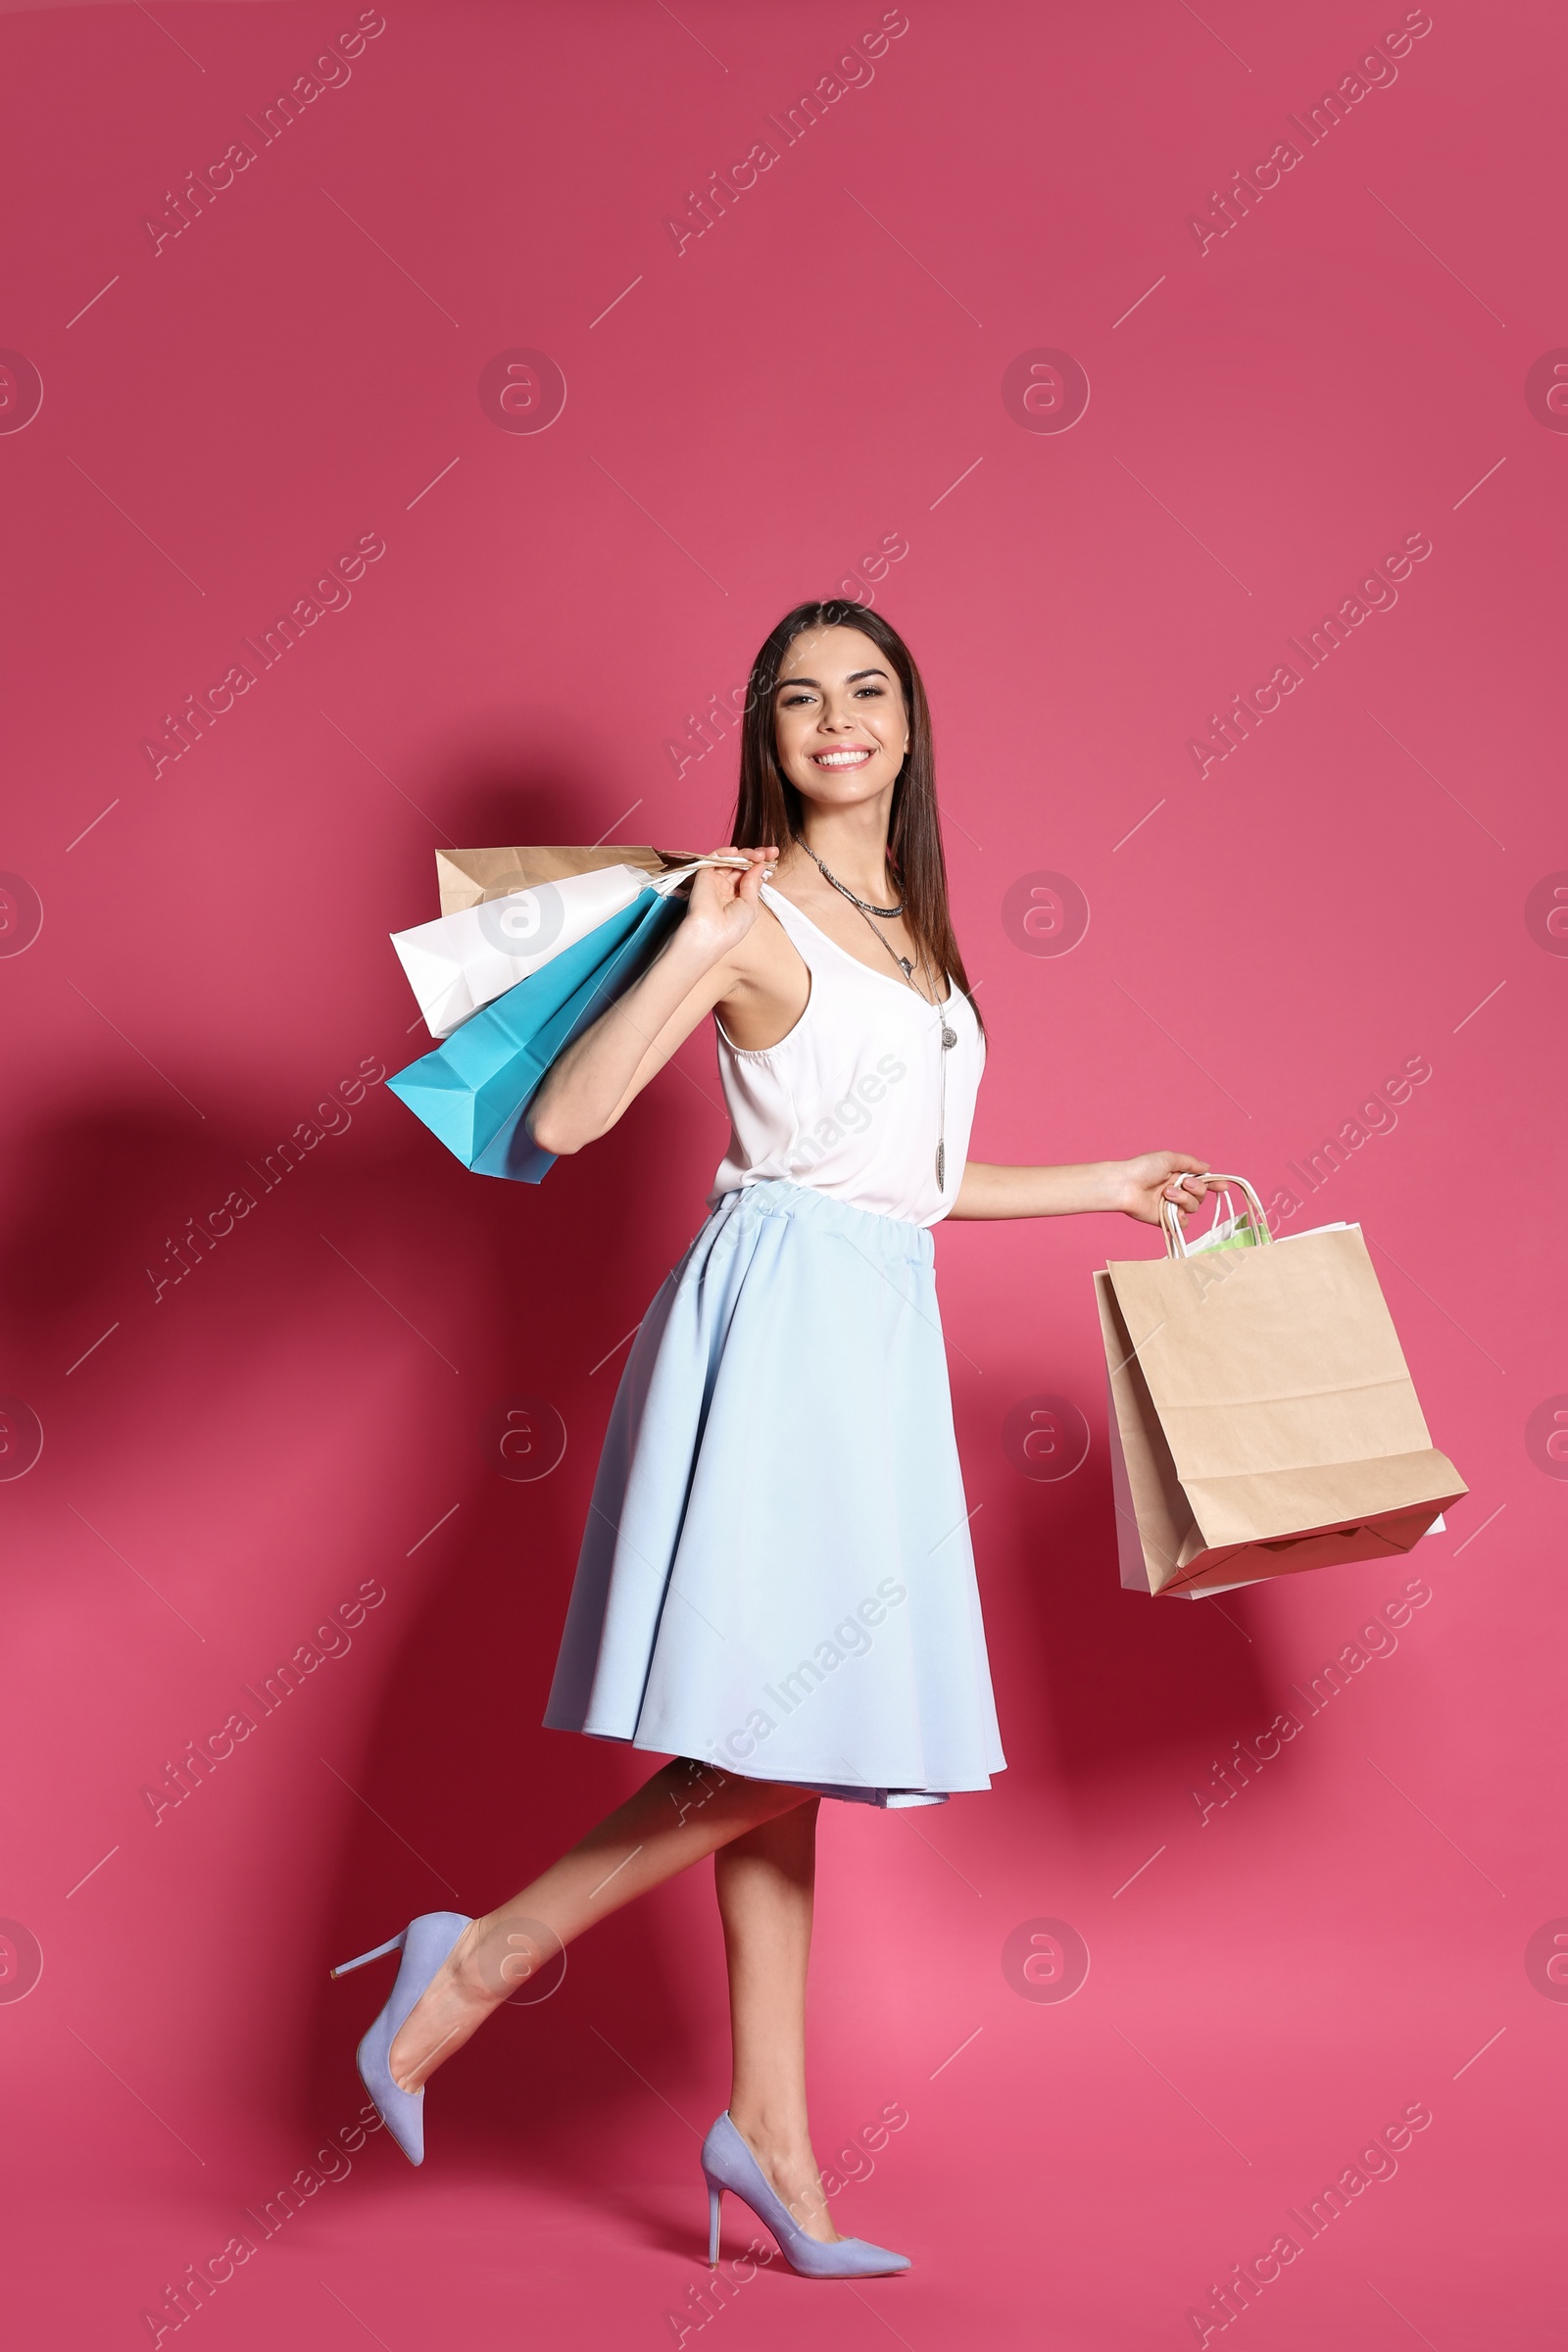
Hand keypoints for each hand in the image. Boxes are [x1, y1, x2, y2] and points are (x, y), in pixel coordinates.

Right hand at [678, 845, 777, 963]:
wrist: (710, 934)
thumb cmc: (731, 927)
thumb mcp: (750, 905)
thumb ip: (753, 883)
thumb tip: (760, 865)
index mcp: (739, 897)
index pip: (751, 875)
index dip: (762, 865)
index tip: (774, 857)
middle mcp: (727, 888)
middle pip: (743, 865)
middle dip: (757, 856)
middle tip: (770, 852)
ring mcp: (715, 881)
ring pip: (731, 859)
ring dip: (746, 853)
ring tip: (759, 854)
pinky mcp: (704, 876)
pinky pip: (714, 858)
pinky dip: (725, 852)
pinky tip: (736, 852)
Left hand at [1113, 1152, 1210, 1227]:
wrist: (1124, 1185)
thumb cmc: (1142, 1168)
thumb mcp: (1169, 1158)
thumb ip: (1191, 1163)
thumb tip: (1208, 1168)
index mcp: (1179, 1175)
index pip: (1203, 1181)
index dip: (1215, 1184)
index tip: (1224, 1186)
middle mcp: (1177, 1190)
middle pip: (1202, 1195)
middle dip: (1197, 1189)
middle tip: (1183, 1183)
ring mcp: (1171, 1205)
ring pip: (1194, 1207)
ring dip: (1184, 1199)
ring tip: (1166, 1193)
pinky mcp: (1165, 1219)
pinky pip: (1183, 1222)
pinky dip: (1181, 1216)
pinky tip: (1171, 1209)